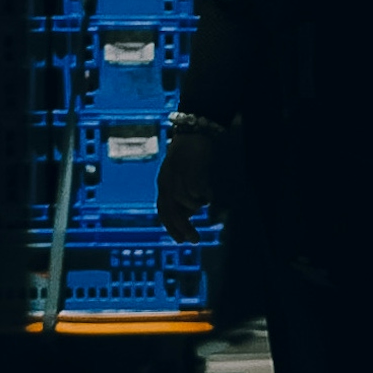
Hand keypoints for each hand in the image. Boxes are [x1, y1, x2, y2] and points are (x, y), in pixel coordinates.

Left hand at [159, 110, 231, 231]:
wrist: (194, 131)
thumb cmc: (190, 155)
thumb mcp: (182, 176)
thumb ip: (182, 194)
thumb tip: (188, 215)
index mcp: (163, 182)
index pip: (163, 210)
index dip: (170, 227)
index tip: (180, 241)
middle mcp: (166, 180)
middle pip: (171, 210)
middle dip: (182, 227)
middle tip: (194, 240)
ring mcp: (177, 175)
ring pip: (184, 202)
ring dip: (196, 206)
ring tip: (204, 201)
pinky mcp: (189, 169)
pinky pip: (196, 191)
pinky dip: (204, 196)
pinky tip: (209, 193)